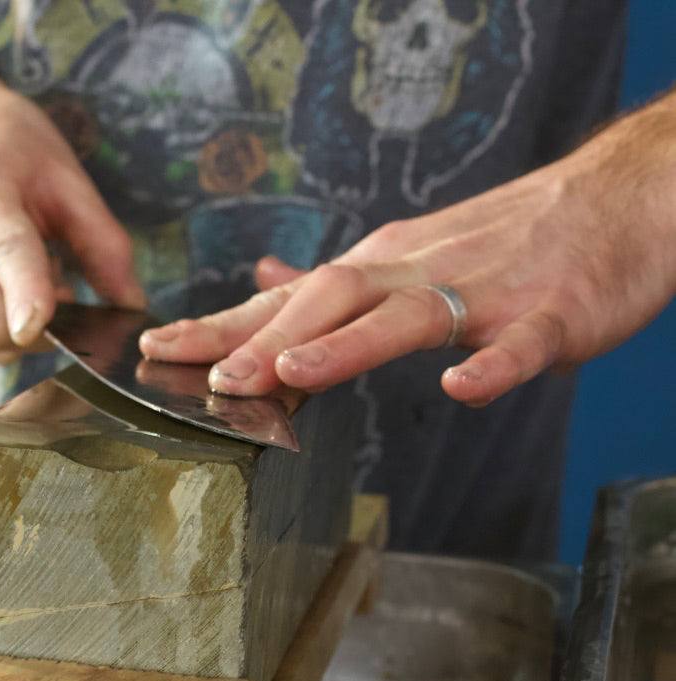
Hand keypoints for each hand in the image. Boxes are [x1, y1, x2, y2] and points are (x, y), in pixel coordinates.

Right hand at [0, 85, 144, 362]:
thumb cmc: (12, 151)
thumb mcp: (69, 178)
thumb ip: (105, 244)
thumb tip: (132, 308)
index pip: (4, 251)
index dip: (23, 293)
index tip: (37, 326)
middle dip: (39, 325)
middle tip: (58, 282)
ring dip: (17, 321)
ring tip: (22, 267)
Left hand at [140, 96, 675, 404]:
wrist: (613, 200)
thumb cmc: (504, 238)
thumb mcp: (406, 252)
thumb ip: (335, 279)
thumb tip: (264, 280)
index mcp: (381, 265)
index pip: (288, 299)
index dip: (222, 325)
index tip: (159, 348)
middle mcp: (417, 272)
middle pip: (331, 298)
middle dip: (265, 338)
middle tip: (209, 376)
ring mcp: (483, 293)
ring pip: (406, 315)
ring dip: (346, 345)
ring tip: (291, 371)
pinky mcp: (550, 316)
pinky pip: (517, 345)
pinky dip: (490, 366)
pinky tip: (459, 388)